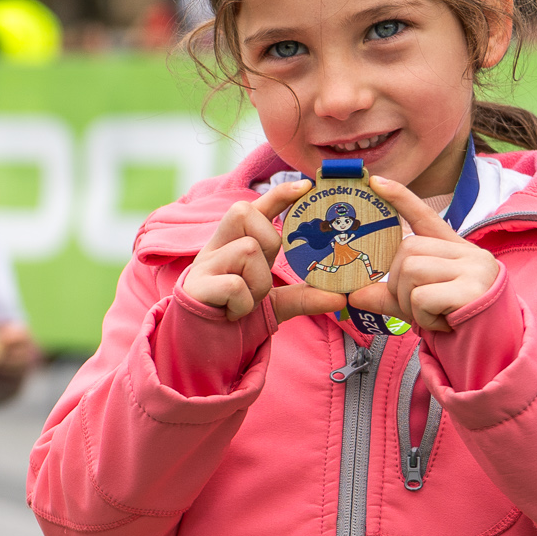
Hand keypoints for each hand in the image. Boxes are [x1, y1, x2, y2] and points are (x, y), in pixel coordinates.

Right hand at [181, 182, 349, 324]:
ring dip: (258, 283)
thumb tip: (340, 297)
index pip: (255, 208)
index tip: (307, 186)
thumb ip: (303, 296)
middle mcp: (215, 247)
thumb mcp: (272, 302)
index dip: (279, 193)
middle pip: (244, 211)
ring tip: (246, 303)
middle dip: (267, 241)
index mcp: (232, 244)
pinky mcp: (195, 287)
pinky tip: (233, 314)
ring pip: (247, 249)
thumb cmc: (232, 315)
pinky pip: (235, 285)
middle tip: (261, 274)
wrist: (200, 349)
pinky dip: (243, 304)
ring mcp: (203, 265)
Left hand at [348, 175, 502, 332]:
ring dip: (410, 303)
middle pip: (407, 251)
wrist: (494, 347)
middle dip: (399, 285)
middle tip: (419, 306)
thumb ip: (387, 296)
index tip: (376, 181)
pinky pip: (422, 298)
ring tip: (433, 315)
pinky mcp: (473, 290)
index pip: (424, 217)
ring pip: (411, 272)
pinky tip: (443, 323)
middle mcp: (468, 252)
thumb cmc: (453, 320)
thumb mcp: (417, 304)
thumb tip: (353, 295)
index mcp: (454, 249)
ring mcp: (474, 269)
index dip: (400, 198)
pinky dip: (423, 316)